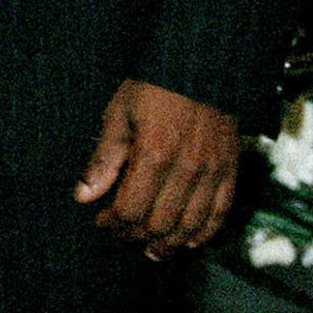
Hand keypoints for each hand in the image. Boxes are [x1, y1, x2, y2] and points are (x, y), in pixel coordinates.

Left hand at [74, 79, 238, 257]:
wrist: (201, 63)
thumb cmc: (154, 86)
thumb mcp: (120, 113)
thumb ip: (104, 158)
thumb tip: (83, 196)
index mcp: (154, 155)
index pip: (131, 209)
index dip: (113, 222)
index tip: (102, 220)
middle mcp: (186, 170)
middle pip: (159, 224)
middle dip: (136, 235)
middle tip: (123, 233)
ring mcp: (212, 173)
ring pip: (190, 227)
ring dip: (169, 244)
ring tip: (152, 250)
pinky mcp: (230, 170)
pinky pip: (219, 214)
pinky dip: (204, 234)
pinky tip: (189, 242)